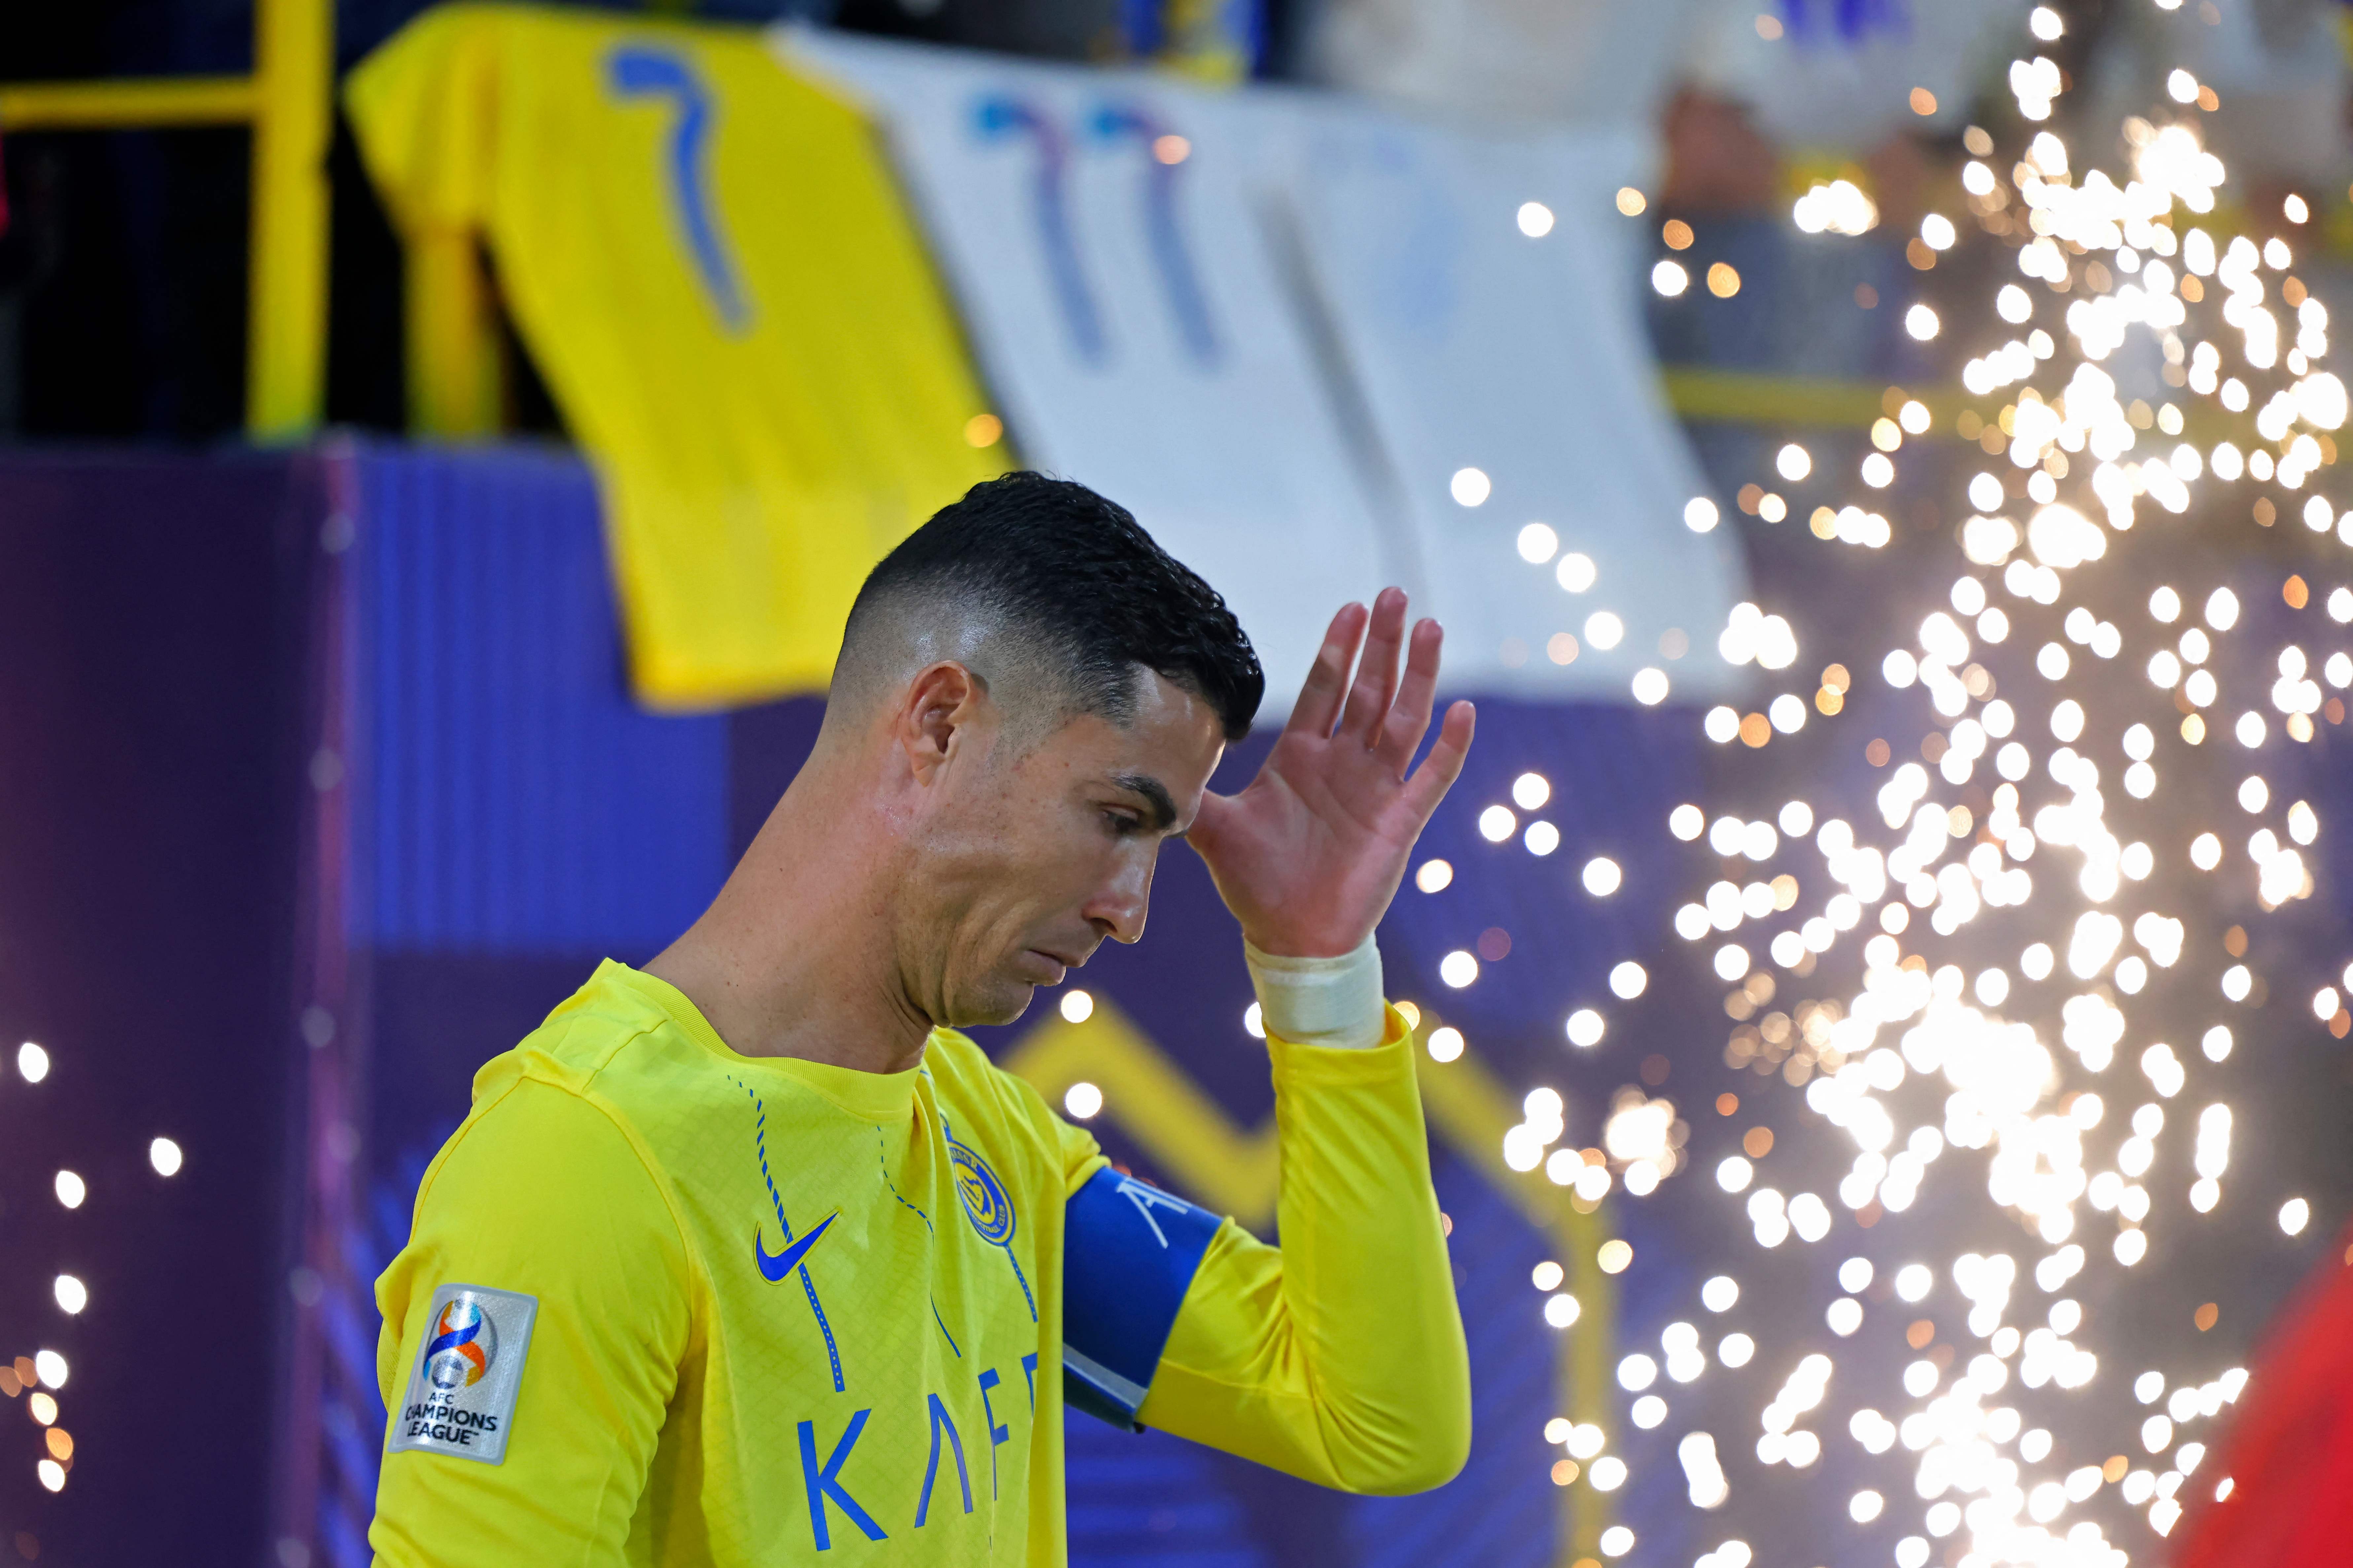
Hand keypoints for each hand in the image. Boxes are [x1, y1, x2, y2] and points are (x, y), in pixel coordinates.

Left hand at [1188, 588, 1474, 956]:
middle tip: (1393, 594)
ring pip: (1403, 719)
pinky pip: (1432, 776)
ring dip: (1417, 675)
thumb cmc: (1255, 883)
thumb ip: (1191, 791)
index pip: (1324, 689)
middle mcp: (1342, 764)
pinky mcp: (1401, 821)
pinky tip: (1464, 710)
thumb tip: (1146, 760)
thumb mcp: (1213, 830)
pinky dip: (1449, 746)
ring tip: (1428, 627)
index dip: (1337, 649)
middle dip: (1380, 643)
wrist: (1290, 938)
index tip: (1350, 608)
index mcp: (1301, 757)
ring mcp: (1375, 789)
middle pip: (1367, 690)